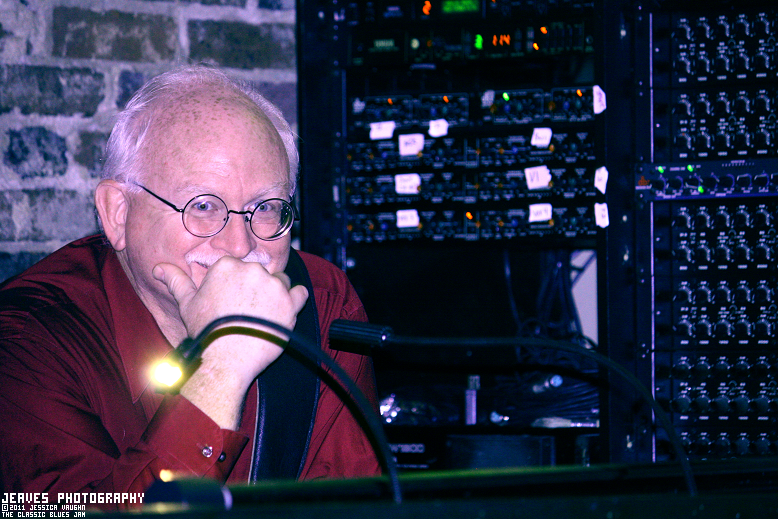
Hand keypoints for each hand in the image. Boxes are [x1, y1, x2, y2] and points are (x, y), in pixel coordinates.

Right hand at [152, 257, 308, 428]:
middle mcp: (253, 270)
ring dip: (275, 294)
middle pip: (260, 274)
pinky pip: (300, 293)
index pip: (238, 268)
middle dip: (256, 289)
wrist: (226, 360)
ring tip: (263, 315)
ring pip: (281, 282)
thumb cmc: (206, 332)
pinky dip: (294, 301)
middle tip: (247, 312)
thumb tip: (159, 268)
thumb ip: (176, 281)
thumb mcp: (187, 304)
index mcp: (228, 266)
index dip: (236, 285)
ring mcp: (274, 285)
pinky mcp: (291, 302)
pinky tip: (282, 313)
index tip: (233, 302)